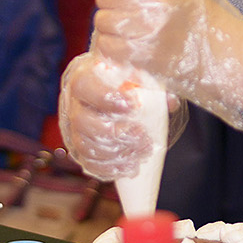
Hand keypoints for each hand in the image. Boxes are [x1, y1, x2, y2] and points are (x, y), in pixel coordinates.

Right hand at [57, 52, 189, 181]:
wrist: (111, 89)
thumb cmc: (125, 79)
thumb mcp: (138, 74)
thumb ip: (152, 84)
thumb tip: (170, 101)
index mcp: (83, 76)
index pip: (84, 86)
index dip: (105, 97)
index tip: (132, 105)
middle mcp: (72, 103)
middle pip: (82, 121)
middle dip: (116, 133)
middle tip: (142, 136)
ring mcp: (72, 128)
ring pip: (85, 146)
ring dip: (116, 154)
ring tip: (141, 153)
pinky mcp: (78, 148)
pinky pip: (88, 163)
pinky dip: (109, 168)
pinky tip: (130, 166)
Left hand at [83, 0, 242, 132]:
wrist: (222, 52)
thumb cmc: (192, 10)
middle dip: (113, 4)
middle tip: (132, 11)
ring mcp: (149, 29)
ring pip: (103, 22)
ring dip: (112, 27)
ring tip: (131, 29)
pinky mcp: (144, 55)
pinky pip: (108, 46)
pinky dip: (115, 47)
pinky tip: (130, 45)